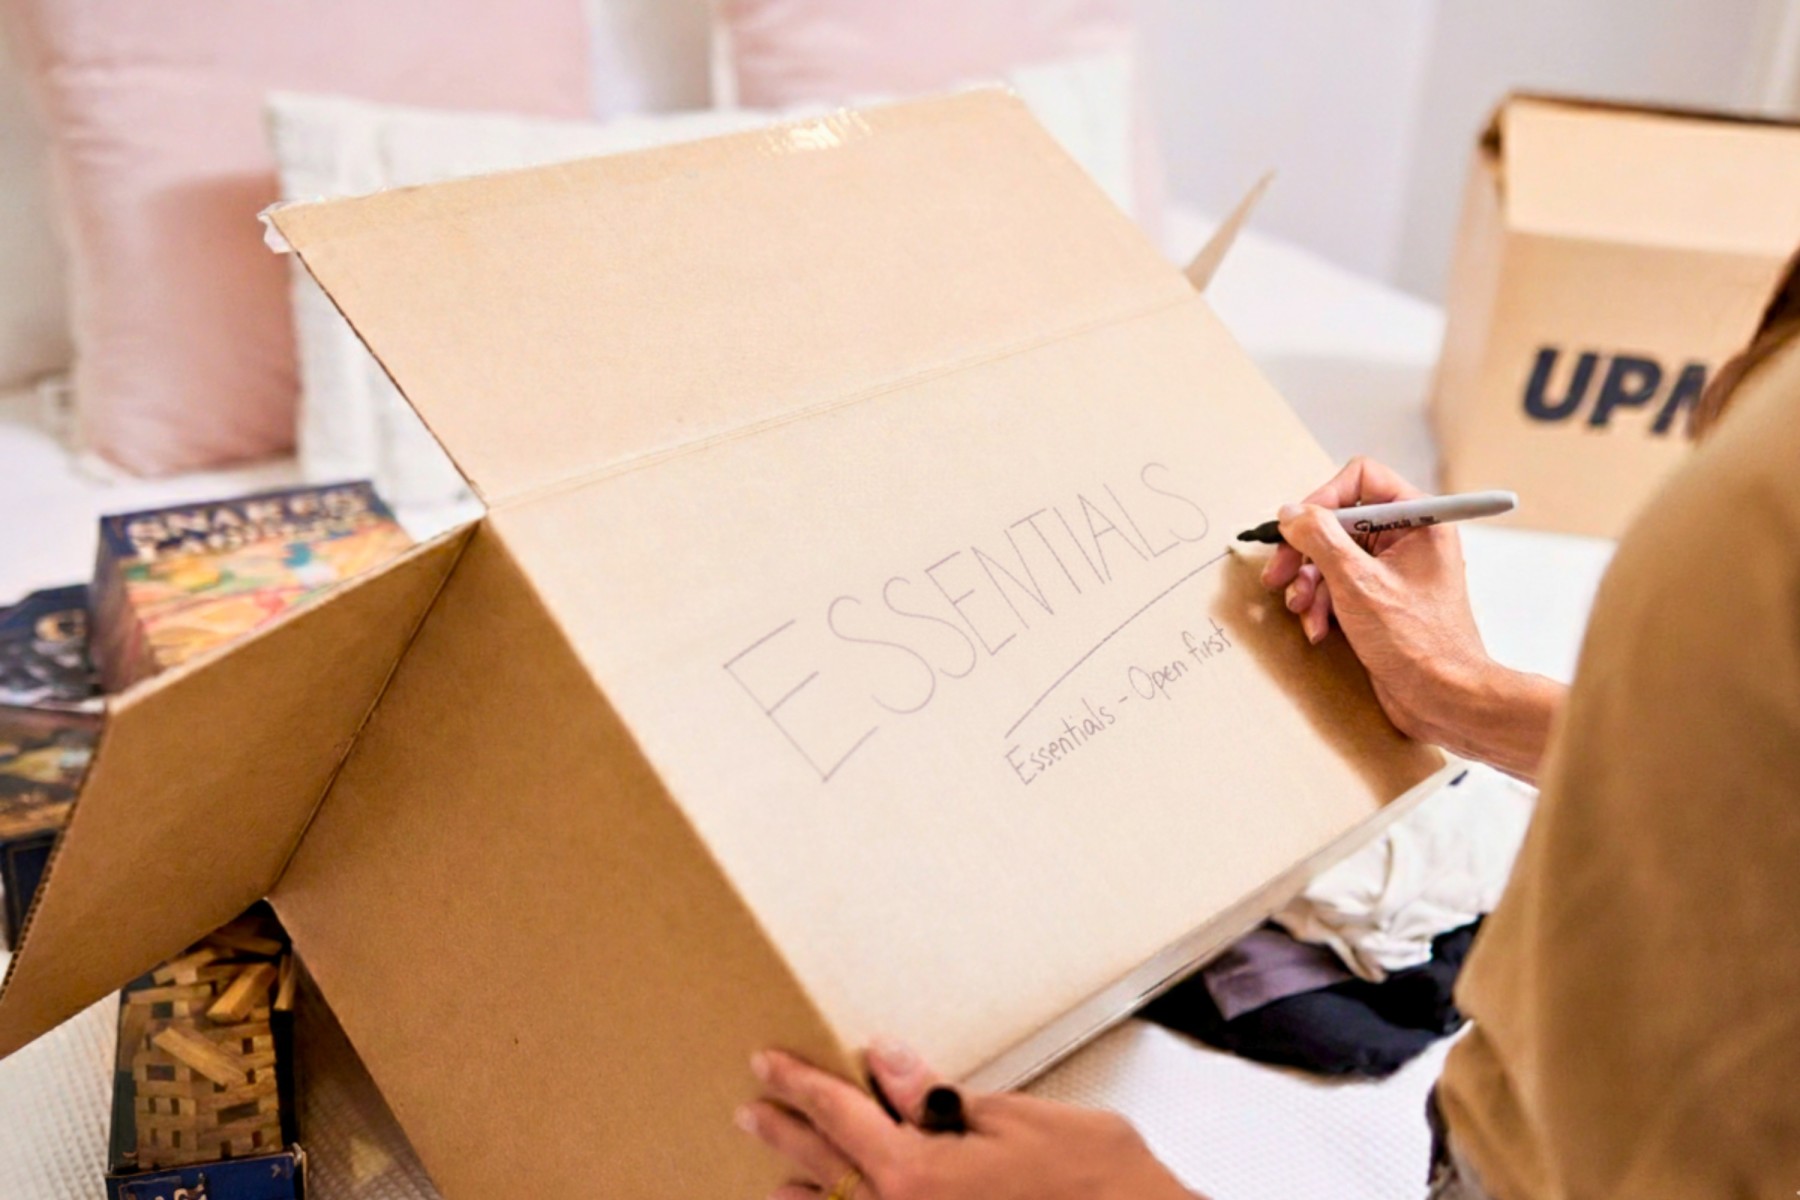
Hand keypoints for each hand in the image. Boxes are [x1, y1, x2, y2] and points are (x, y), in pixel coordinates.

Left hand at [737, 1041, 1200, 1199]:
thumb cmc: (1094, 1181)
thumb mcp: (1015, 1119)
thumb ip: (936, 1098)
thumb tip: (884, 1062)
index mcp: (916, 1175)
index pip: (838, 1117)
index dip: (800, 1086)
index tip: (768, 1064)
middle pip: (827, 1171)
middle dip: (788, 1136)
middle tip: (754, 1109)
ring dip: (809, 1195)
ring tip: (777, 1182)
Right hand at [1261, 457, 1561, 780]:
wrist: (1444, 698)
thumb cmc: (1418, 642)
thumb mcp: (1357, 583)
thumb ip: (1319, 539)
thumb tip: (1291, 513)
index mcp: (1419, 519)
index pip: (1361, 478)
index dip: (1322, 499)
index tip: (1296, 529)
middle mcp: (1409, 537)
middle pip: (1338, 521)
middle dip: (1305, 552)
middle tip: (1277, 574)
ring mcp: (1394, 570)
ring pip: (1332, 557)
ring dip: (1309, 585)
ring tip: (1301, 610)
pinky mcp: (1381, 599)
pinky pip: (1339, 586)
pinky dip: (1321, 605)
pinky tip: (1317, 629)